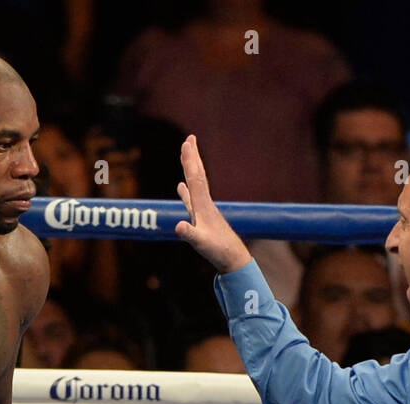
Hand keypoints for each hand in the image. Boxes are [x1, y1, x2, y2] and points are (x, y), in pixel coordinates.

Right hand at [174, 135, 252, 273]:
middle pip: (198, 175)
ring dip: (190, 168)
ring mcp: (203, 209)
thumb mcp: (200, 243)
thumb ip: (189, 234)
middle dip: (193, 157)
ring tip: (186, 155)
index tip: (187, 143)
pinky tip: (180, 186)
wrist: (232, 258)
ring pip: (195, 184)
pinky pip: (191, 199)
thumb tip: (178, 226)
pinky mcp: (202, 217)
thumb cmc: (217, 250)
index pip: (195, 178)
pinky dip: (185, 191)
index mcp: (203, 206)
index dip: (190, 161)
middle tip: (190, 139)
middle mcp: (205, 203)